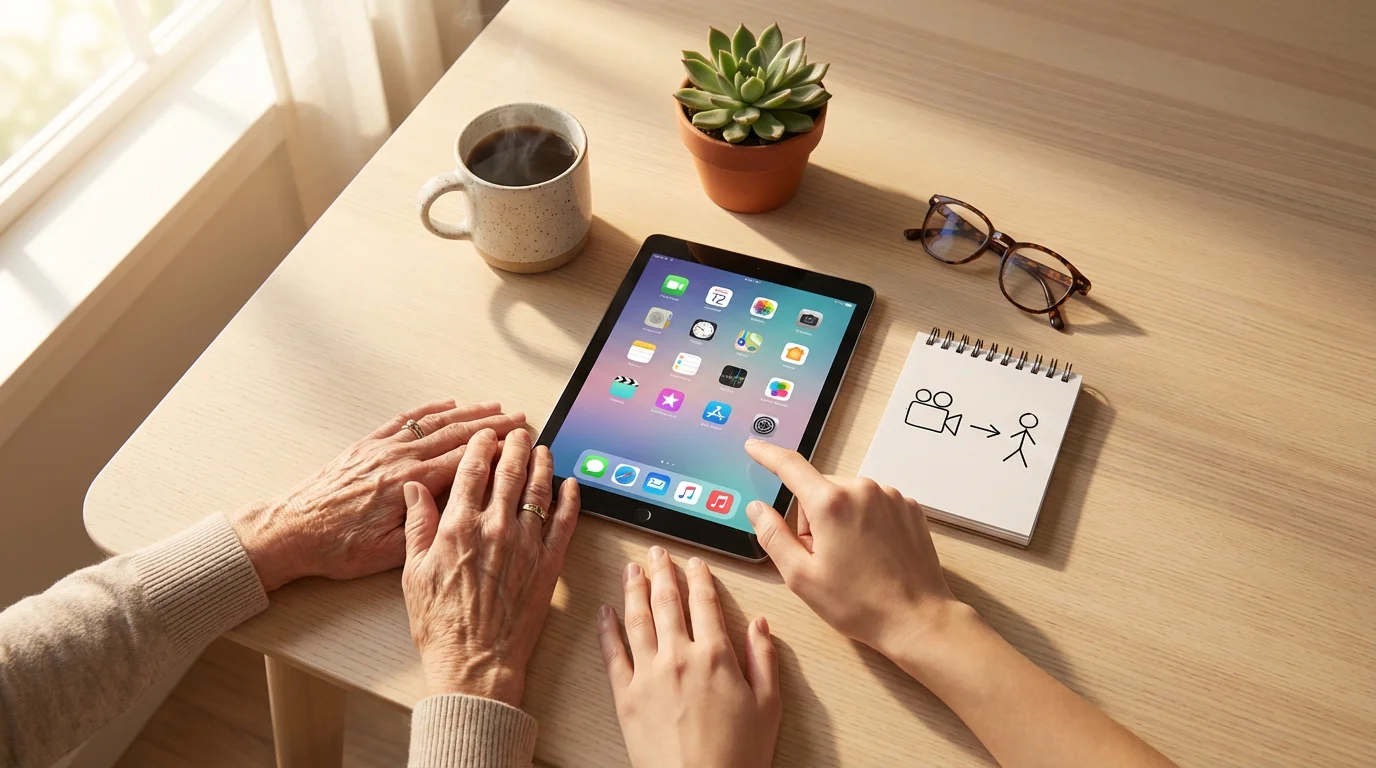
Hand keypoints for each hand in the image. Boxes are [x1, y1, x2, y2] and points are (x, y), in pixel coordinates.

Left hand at [228, 400, 525, 590]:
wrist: (292, 529)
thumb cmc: (338, 547)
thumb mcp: (387, 553)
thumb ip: (426, 530)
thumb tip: (459, 511)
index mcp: (410, 484)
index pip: (464, 459)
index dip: (495, 448)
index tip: (518, 440)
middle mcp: (399, 458)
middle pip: (456, 434)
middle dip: (491, 424)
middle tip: (518, 418)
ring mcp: (383, 447)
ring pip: (435, 423)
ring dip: (468, 412)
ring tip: (493, 407)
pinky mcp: (368, 444)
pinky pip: (406, 419)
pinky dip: (430, 409)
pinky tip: (447, 404)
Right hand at [401, 429, 579, 704]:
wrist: (476, 664)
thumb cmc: (442, 625)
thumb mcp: (414, 573)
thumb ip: (417, 525)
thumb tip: (414, 488)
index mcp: (458, 527)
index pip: (471, 470)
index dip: (480, 446)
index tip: (485, 435)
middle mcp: (495, 528)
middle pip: (510, 472)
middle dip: (515, 446)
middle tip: (520, 432)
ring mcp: (526, 544)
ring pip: (539, 490)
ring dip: (542, 464)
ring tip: (543, 449)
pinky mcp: (549, 564)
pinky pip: (565, 522)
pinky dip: (570, 498)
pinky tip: (571, 483)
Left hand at [598, 547, 779, 767]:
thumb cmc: (737, 756)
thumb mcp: (768, 706)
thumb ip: (765, 660)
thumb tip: (760, 625)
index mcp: (716, 656)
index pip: (705, 603)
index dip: (700, 578)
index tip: (696, 563)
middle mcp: (679, 657)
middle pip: (668, 602)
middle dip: (663, 572)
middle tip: (658, 553)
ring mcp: (648, 675)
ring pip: (638, 619)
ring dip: (634, 589)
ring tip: (632, 569)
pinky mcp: (625, 696)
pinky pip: (612, 653)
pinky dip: (607, 629)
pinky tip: (605, 612)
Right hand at [743, 438, 959, 654]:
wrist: (916, 618)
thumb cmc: (860, 603)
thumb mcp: (801, 576)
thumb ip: (772, 535)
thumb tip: (757, 508)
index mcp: (831, 504)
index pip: (789, 467)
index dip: (767, 454)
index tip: (755, 446)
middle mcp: (862, 489)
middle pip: (819, 491)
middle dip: (814, 519)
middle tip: (824, 558)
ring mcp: (889, 496)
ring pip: (847, 497)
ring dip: (841, 521)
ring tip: (854, 560)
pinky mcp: (908, 506)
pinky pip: (873, 504)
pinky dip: (866, 523)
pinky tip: (874, 553)